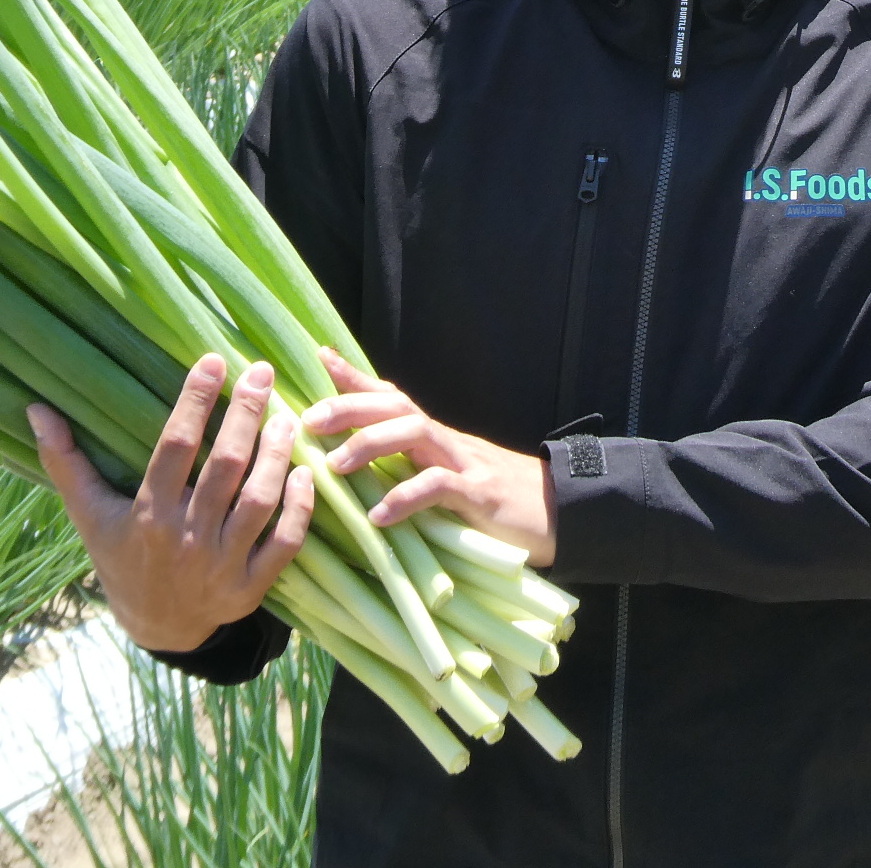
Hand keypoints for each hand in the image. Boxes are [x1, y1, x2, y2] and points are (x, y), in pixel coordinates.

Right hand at [28, 354, 315, 653]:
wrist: (156, 628)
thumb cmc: (122, 558)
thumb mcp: (89, 515)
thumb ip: (66, 462)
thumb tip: (36, 409)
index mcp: (147, 516)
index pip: (174, 448)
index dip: (194, 402)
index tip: (211, 361)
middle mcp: (186, 539)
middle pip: (224, 468)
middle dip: (244, 416)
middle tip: (261, 372)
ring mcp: (221, 566)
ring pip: (257, 503)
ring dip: (276, 457)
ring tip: (287, 416)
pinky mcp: (250, 588)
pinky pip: (284, 545)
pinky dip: (298, 510)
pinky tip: (306, 473)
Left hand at [300, 347, 557, 566]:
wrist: (562, 514)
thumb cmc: (499, 502)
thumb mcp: (450, 480)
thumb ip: (416, 470)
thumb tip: (371, 471)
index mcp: (436, 439)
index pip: (392, 397)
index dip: (356, 377)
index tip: (320, 356)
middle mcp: (447, 442)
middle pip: (395, 406)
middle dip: (349, 407)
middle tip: (308, 420)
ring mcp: (466, 463)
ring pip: (414, 433)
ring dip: (371, 444)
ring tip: (336, 465)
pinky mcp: (481, 494)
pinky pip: (439, 487)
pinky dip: (405, 498)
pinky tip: (379, 515)